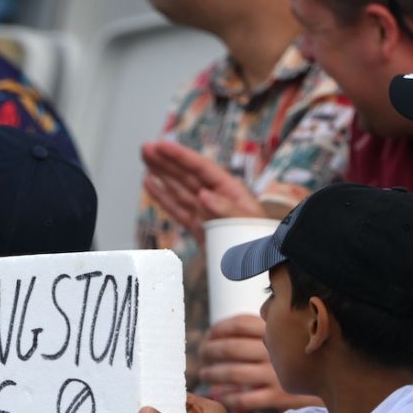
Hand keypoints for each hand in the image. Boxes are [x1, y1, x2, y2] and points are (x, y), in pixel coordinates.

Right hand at [141, 141, 263, 243]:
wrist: (267, 266)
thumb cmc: (263, 243)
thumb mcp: (250, 225)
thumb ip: (227, 211)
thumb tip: (203, 196)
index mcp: (231, 192)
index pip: (202, 169)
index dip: (181, 157)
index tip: (163, 146)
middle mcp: (216, 199)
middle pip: (187, 176)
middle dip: (166, 161)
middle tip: (146, 147)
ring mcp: (206, 213)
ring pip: (179, 189)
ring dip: (161, 173)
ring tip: (146, 158)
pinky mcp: (198, 228)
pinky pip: (177, 209)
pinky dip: (163, 196)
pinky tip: (151, 183)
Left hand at [200, 315, 319, 411]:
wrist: (338, 377)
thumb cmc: (304, 352)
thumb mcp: (290, 331)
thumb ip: (263, 326)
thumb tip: (221, 329)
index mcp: (277, 330)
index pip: (238, 324)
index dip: (217, 329)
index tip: (208, 335)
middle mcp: (275, 350)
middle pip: (231, 348)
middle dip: (209, 351)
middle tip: (201, 354)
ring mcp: (277, 374)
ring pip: (233, 373)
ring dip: (213, 374)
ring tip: (204, 375)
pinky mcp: (279, 396)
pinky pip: (245, 398)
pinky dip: (228, 397)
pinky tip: (220, 395)